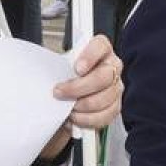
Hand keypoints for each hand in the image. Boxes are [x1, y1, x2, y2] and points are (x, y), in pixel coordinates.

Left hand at [41, 35, 122, 157]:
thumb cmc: (67, 75)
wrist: (70, 93)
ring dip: (81, 106)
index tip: (77, 68)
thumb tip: (49, 76)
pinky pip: (104, 116)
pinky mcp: (115, 106)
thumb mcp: (63, 65)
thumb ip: (61, 65)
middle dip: (78, 88)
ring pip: (104, 99)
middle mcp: (113, 66)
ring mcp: (116, 87)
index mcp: (101, 49)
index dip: (90, 56)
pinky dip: (87, 119)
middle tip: (59, 92)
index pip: (101, 46)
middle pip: (103, 77)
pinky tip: (75, 116)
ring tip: (67, 107)